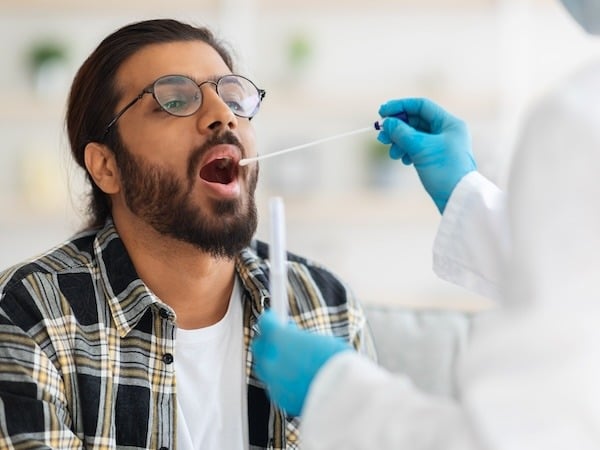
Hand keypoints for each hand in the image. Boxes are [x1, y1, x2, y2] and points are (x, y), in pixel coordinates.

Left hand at [251, 310, 351, 415]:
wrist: (342, 394)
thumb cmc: (337, 363)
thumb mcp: (321, 340)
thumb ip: (301, 339)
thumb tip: (298, 341)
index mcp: (279, 338)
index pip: (265, 322)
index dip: (272, 319)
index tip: (277, 319)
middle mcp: (270, 359)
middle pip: (260, 346)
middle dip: (269, 341)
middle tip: (287, 340)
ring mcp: (273, 381)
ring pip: (264, 368)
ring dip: (274, 362)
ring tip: (293, 361)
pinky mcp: (280, 399)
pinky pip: (275, 386)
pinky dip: (282, 381)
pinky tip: (297, 379)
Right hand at [377, 98, 475, 212]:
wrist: (457, 198)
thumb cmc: (445, 170)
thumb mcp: (421, 148)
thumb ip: (401, 132)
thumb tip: (386, 122)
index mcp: (449, 123)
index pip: (421, 106)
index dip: (400, 106)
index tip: (382, 112)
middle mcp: (446, 131)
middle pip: (416, 121)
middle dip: (397, 128)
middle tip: (381, 137)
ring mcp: (441, 145)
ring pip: (414, 136)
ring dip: (399, 141)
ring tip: (393, 153)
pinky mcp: (435, 158)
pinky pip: (416, 148)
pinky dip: (406, 151)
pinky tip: (403, 160)